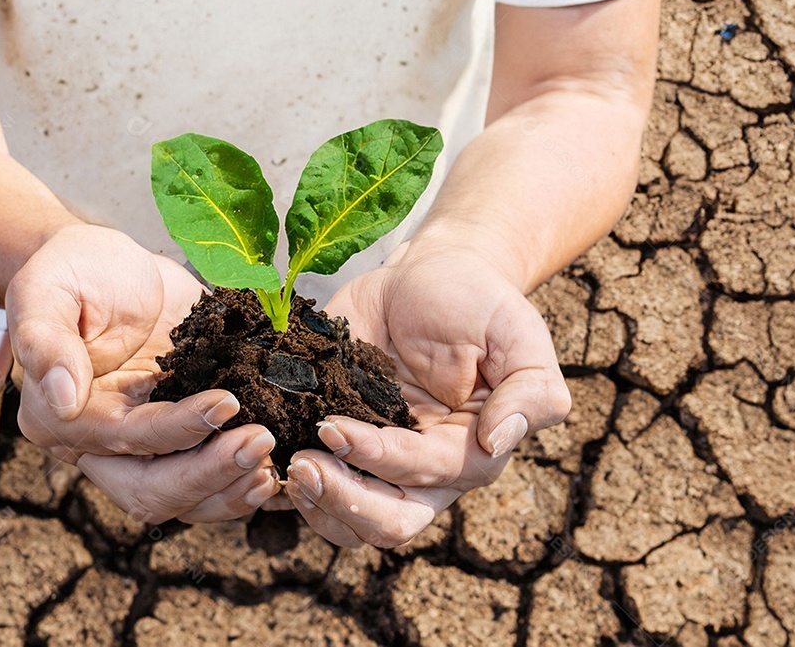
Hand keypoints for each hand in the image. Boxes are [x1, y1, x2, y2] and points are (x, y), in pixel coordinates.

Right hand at [6, 224, 280, 522]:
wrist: (106, 264)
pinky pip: (211, 477)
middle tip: (262, 441)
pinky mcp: (183, 435)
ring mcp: (146, 446)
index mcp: (60, 418)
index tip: (226, 402)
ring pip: (186, 498)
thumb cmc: (71, 271)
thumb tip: (63, 399)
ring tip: (275, 461)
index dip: (176, 430)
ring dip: (232, 488)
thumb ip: (45, 340)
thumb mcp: (46, 290)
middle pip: (153, 490)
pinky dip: (243, 479)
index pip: (125, 439)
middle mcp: (100, 446)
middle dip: (210, 473)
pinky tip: (281, 468)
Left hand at [284, 243, 570, 546]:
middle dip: (341, 502)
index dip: (377, 459)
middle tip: (301, 466)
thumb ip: (530, 392)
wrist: (431, 272)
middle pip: (384, 522)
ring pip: (345, 520)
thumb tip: (497, 440)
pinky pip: (313, 483)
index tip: (335, 427)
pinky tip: (264, 454)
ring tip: (283, 464)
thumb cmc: (481, 304)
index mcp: (465, 452)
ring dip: (313, 502)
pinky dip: (286, 482)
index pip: (421, 476)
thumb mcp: (521, 337)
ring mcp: (372, 457)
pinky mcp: (335, 436)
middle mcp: (418, 469)